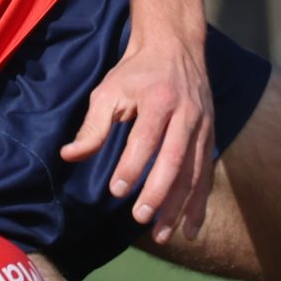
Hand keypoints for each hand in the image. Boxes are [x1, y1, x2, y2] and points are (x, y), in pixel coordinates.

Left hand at [62, 29, 214, 244]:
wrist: (175, 47)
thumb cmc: (135, 73)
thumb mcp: (108, 91)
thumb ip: (93, 126)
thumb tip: (69, 156)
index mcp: (158, 99)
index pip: (145, 138)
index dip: (132, 166)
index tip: (116, 190)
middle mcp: (186, 113)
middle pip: (174, 158)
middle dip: (158, 191)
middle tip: (140, 216)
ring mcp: (203, 126)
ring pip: (194, 172)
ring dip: (180, 206)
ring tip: (161, 232)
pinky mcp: (211, 137)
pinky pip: (206, 175)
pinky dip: (199, 203)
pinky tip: (189, 228)